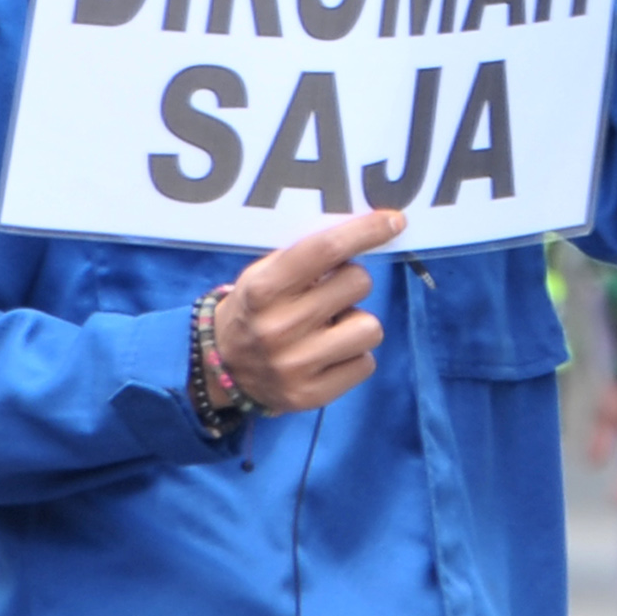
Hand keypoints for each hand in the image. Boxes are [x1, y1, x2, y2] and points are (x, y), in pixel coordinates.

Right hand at [211, 209, 401, 414]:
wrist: (221, 368)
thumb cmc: (256, 309)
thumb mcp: (264, 273)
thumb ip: (308, 256)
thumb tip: (371, 231)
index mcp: (263, 289)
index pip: (325, 249)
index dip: (366, 231)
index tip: (395, 221)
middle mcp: (278, 327)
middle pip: (359, 282)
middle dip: (352, 282)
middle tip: (330, 294)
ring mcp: (295, 364)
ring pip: (371, 327)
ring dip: (357, 324)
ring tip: (329, 329)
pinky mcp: (311, 395)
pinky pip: (367, 363)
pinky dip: (354, 356)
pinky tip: (328, 355)